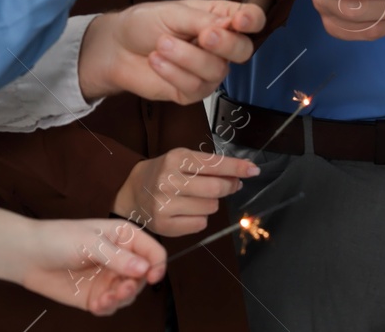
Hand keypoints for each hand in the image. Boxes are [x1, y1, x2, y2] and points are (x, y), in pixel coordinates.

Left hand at [0, 208, 165, 315]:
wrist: (28, 255)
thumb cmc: (57, 238)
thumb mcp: (90, 243)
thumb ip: (117, 257)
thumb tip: (144, 268)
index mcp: (123, 237)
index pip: (152, 251)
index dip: (157, 264)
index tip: (151, 276)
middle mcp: (119, 259)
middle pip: (143, 277)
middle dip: (135, 285)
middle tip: (122, 288)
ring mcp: (107, 279)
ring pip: (128, 295)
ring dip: (121, 298)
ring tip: (106, 298)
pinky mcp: (95, 296)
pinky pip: (110, 307)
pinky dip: (108, 308)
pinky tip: (97, 305)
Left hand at [79, 0, 265, 102]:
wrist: (116, 48)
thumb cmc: (145, 23)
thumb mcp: (173, 13)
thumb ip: (202, 20)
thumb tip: (229, 26)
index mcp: (220, 18)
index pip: (251, 19)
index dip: (251, 21)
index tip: (239, 22)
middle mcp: (220, 46)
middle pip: (243, 51)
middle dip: (225, 44)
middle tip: (203, 36)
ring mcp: (207, 71)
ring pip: (216, 71)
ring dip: (187, 58)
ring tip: (160, 45)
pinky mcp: (192, 93)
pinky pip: (195, 88)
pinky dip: (173, 73)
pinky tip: (156, 61)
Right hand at [113, 148, 260, 236]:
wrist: (131, 191)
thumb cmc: (163, 172)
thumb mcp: (182, 159)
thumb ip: (209, 165)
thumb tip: (241, 173)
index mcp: (175, 159)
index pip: (213, 163)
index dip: (237, 167)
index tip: (253, 170)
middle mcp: (168, 180)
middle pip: (215, 188)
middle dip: (229, 186)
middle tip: (232, 185)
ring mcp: (165, 204)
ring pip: (210, 207)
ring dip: (212, 203)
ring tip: (198, 198)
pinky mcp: (164, 224)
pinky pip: (199, 224)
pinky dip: (200, 218)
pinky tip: (188, 211)